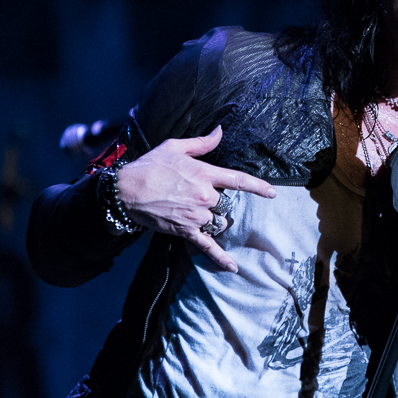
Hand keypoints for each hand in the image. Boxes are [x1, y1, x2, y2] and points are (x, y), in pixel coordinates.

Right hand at [116, 126, 275, 271]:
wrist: (125, 190)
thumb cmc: (149, 166)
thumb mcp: (175, 147)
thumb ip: (202, 143)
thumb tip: (220, 131)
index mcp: (205, 174)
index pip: (239, 180)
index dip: (258, 187)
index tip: (272, 193)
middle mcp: (204, 196)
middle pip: (227, 204)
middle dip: (221, 204)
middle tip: (203, 199)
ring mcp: (196, 215)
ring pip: (219, 222)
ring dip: (216, 220)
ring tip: (200, 214)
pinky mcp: (185, 230)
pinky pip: (207, 246)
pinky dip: (221, 257)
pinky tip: (233, 267)